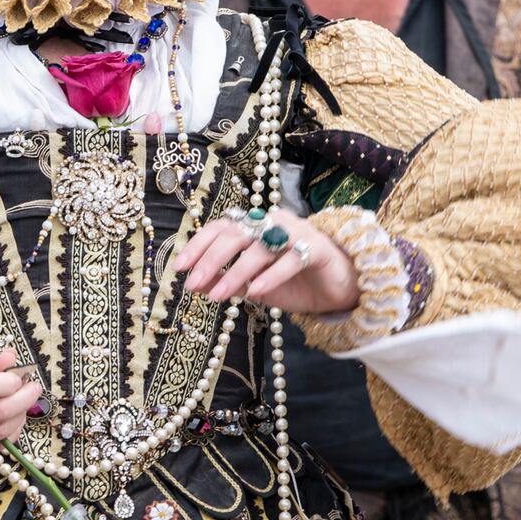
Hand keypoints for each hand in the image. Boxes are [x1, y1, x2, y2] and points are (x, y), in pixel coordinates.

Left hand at [175, 214, 359, 313]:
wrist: (340, 287)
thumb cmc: (294, 282)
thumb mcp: (253, 286)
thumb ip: (225, 282)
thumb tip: (193, 285)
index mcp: (255, 226)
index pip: (221, 228)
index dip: (198, 244)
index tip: (179, 268)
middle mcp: (273, 223)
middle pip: (236, 234)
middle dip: (210, 260)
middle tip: (192, 284)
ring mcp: (296, 233)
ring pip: (259, 248)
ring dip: (235, 272)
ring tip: (218, 296)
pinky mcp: (316, 249)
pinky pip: (290, 260)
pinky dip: (271, 275)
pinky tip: (255, 292)